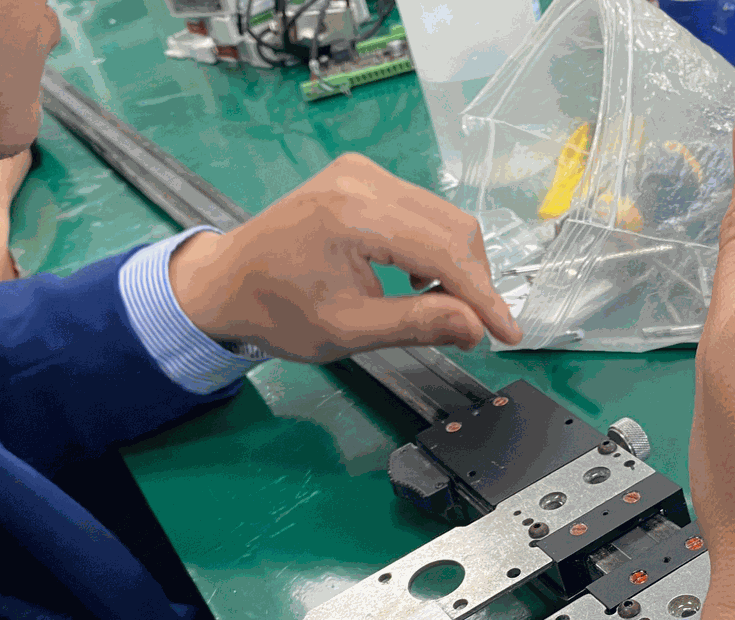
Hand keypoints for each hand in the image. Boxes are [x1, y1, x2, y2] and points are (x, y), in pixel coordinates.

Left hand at [168, 153, 521, 362]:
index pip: (443, 252)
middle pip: (452, 226)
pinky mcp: (359, 175)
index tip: (509, 333)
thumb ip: (417, 325)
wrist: (225, 283)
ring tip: (443, 308)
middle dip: (474, 280)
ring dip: (456, 264)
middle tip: (475, 329)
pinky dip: (433, 245)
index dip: (483, 296)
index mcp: (354, 215)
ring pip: (442, 215)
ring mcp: (360, 172)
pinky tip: (418, 279)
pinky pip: (420, 208)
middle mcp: (362, 180)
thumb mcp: (349, 330)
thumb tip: (475, 327)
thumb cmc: (278, 312)